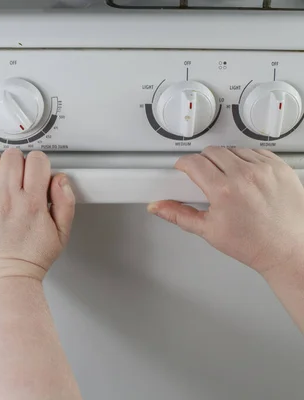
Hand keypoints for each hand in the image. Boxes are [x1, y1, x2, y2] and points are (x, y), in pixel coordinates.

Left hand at [0, 149, 75, 282]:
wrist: (5, 280)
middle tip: (16, 175)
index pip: (37, 161)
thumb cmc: (29, 260)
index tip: (35, 172)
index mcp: (31, 204)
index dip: (38, 163)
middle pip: (11, 157)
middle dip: (18, 162)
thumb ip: (66, 203)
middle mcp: (6, 200)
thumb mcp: (61, 234)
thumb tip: (60, 180)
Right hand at [148, 147, 303, 276]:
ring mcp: (265, 169)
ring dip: (225, 160)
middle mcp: (245, 175)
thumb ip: (179, 215)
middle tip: (204, 177)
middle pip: (212, 152)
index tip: (183, 168)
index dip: (183, 164)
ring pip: (233, 150)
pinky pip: (256, 152)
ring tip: (228, 179)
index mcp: (224, 190)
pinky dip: (247, 160)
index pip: (193, 162)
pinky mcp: (280, 168)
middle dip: (203, 162)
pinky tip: (246, 176)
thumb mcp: (209, 231)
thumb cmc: (255, 244)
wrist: (290, 250)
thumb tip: (158, 207)